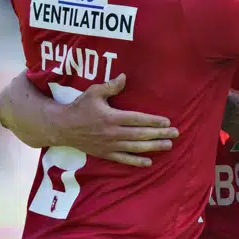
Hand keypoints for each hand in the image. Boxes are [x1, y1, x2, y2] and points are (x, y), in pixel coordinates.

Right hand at [46, 74, 177, 166]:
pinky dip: (136, 161)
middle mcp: (112, 133)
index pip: (137, 119)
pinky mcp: (105, 154)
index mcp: (111, 117)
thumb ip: (110, 86)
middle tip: (175, 134)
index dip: (153, 121)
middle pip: (140, 134)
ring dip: (153, 147)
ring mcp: (109, 145)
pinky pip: (123, 159)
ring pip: (135, 148)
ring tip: (168, 145)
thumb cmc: (79, 107)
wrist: (62, 127)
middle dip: (159, 134)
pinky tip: (149, 162)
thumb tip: (124, 77)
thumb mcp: (93, 92)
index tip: (167, 121)